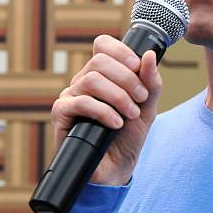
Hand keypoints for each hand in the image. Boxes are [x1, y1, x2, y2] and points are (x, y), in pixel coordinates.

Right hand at [50, 35, 161, 184]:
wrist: (117, 167)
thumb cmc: (129, 134)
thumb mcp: (147, 106)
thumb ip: (150, 82)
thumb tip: (149, 54)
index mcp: (103, 73)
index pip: (103, 45)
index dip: (120, 50)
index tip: (138, 66)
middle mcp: (84, 80)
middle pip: (100, 61)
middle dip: (126, 78)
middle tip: (141, 98)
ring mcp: (71, 95)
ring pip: (91, 80)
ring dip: (118, 96)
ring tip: (131, 114)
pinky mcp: (62, 114)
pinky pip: (80, 102)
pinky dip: (103, 111)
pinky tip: (116, 123)